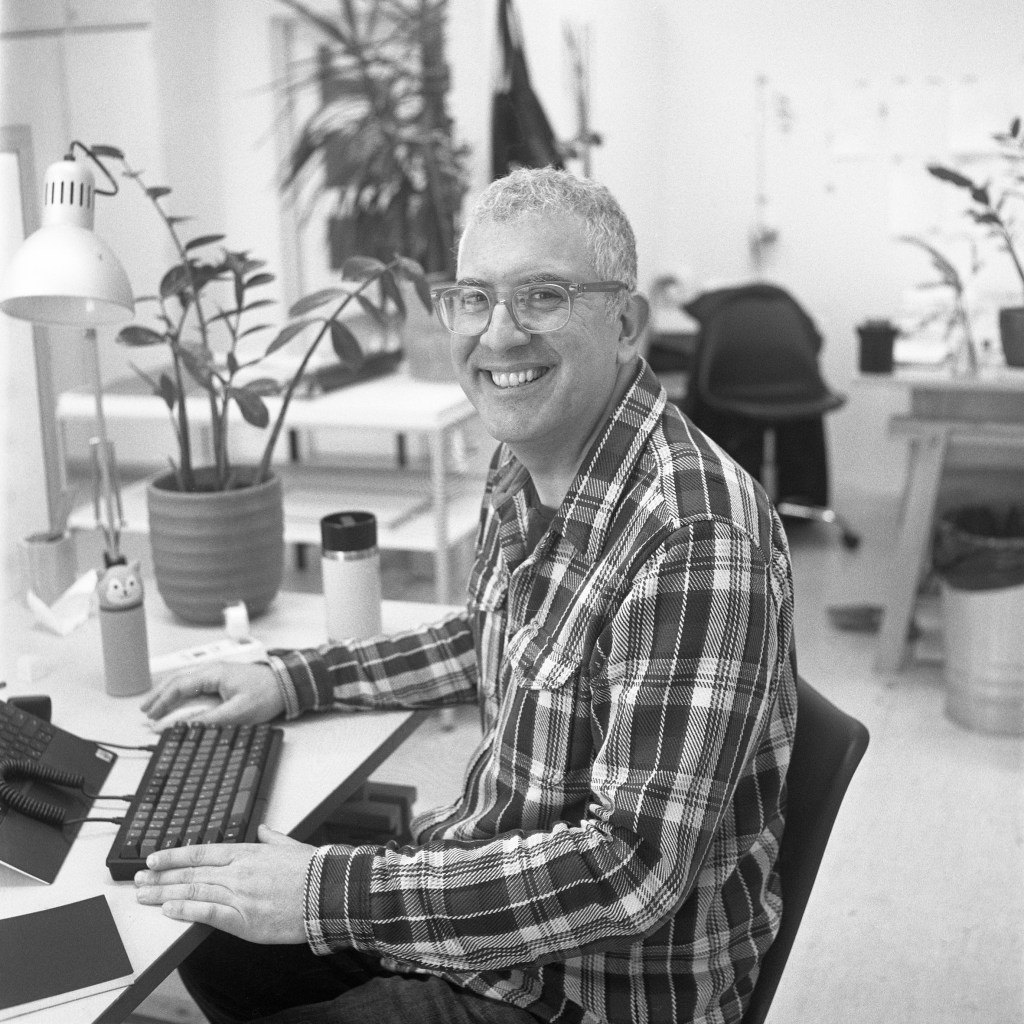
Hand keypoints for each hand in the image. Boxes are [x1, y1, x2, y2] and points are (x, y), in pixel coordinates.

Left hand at [134, 825, 313, 943]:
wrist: (329, 893)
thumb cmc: (313, 870)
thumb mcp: (291, 845)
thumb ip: (273, 838)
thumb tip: (264, 829)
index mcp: (248, 852)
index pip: (200, 852)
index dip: (173, 855)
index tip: (153, 858)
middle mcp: (238, 872)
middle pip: (190, 872)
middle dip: (160, 876)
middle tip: (139, 878)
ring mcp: (239, 896)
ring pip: (192, 892)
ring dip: (164, 894)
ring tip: (144, 894)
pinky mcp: (244, 920)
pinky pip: (207, 914)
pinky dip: (185, 911)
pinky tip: (168, 910)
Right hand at [141, 660, 284, 725]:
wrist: (288, 684)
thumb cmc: (267, 693)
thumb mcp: (238, 711)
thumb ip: (210, 719)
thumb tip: (186, 726)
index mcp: (213, 674)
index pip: (179, 687)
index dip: (163, 703)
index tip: (151, 717)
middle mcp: (212, 670)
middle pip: (178, 681)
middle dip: (159, 695)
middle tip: (145, 710)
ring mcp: (217, 673)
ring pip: (185, 681)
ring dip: (168, 693)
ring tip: (155, 706)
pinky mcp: (223, 679)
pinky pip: (195, 684)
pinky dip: (181, 692)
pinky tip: (177, 700)